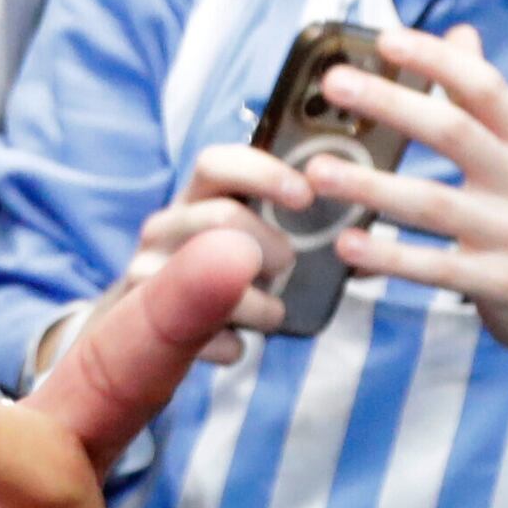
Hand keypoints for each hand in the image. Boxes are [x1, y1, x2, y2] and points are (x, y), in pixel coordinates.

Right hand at [119, 145, 313, 365]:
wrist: (148, 322)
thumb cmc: (223, 269)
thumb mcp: (244, 235)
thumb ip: (291, 227)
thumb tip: (363, 243)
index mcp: (193, 197)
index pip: (215, 164)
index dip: (263, 173)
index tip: (305, 196)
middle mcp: (164, 227)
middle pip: (221, 217)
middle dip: (269, 245)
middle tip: (288, 264)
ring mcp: (148, 271)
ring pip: (217, 285)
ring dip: (261, 305)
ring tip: (272, 312)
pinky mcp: (144, 323)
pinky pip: (204, 336)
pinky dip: (231, 343)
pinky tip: (237, 340)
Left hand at [300, 24, 507, 421]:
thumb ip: (486, 102)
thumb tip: (461, 32)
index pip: (485, 89)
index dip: (438, 60)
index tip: (385, 38)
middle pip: (455, 134)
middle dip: (393, 104)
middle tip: (334, 84)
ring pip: (435, 204)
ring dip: (372, 186)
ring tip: (317, 172)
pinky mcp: (504, 285)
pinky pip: (438, 268)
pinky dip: (390, 257)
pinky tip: (346, 244)